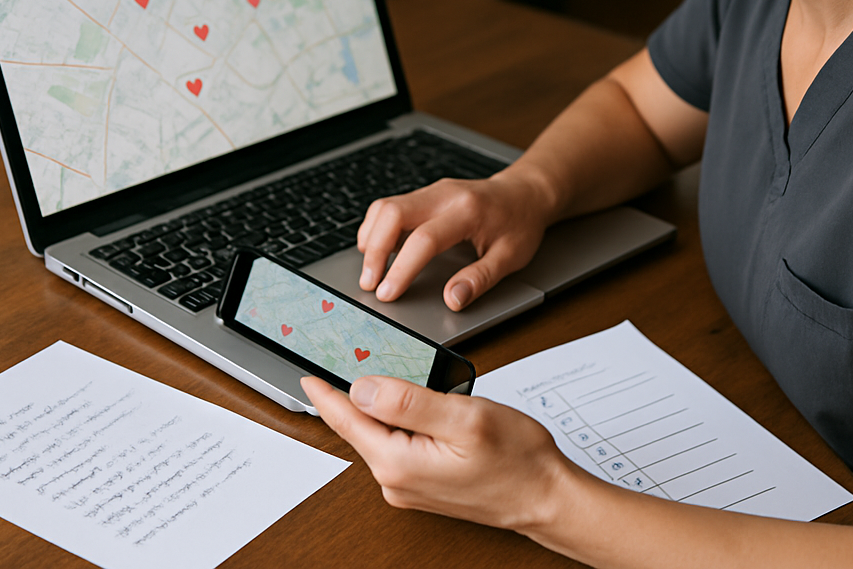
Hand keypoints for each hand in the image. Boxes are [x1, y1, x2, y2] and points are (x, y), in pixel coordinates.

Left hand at [301, 374, 568, 531]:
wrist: (545, 496)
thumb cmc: (516, 459)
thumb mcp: (464, 417)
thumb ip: (410, 401)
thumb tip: (363, 387)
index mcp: (398, 462)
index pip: (348, 420)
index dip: (326, 393)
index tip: (307, 374)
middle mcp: (396, 479)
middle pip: (362, 425)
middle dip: (354, 393)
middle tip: (348, 357)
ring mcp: (409, 484)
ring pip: (381, 432)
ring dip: (383, 405)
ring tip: (392, 375)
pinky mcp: (422, 483)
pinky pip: (398, 443)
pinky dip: (399, 419)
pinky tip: (415, 403)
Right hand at [356, 170, 552, 309]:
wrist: (525, 191)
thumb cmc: (520, 223)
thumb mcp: (511, 256)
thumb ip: (480, 278)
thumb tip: (452, 299)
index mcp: (468, 211)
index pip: (424, 239)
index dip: (402, 269)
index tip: (388, 293)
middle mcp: (445, 195)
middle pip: (393, 213)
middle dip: (375, 251)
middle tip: (369, 283)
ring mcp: (433, 190)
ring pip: (386, 206)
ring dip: (372, 238)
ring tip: (371, 269)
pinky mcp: (426, 193)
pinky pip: (391, 205)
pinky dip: (378, 227)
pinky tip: (380, 249)